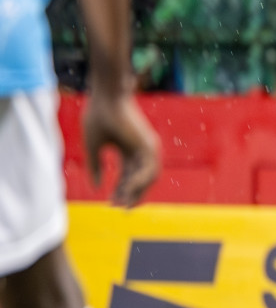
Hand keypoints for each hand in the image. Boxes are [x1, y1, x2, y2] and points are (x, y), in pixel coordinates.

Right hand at [81, 91, 160, 207]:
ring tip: (123, 203)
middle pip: (139, 180)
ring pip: (147, 178)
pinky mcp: (149, 146)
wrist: (106, 99)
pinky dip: (140, 182)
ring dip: (135, 192)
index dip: (119, 190)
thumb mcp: (93, 147)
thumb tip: (95, 188)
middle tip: (120, 208)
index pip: (127, 176)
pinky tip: (128, 190)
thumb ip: (95, 167)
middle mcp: (140, 151)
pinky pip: (149, 170)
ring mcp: (147, 149)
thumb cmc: (98, 118)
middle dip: (130, 195)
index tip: (110, 204)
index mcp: (128, 150)